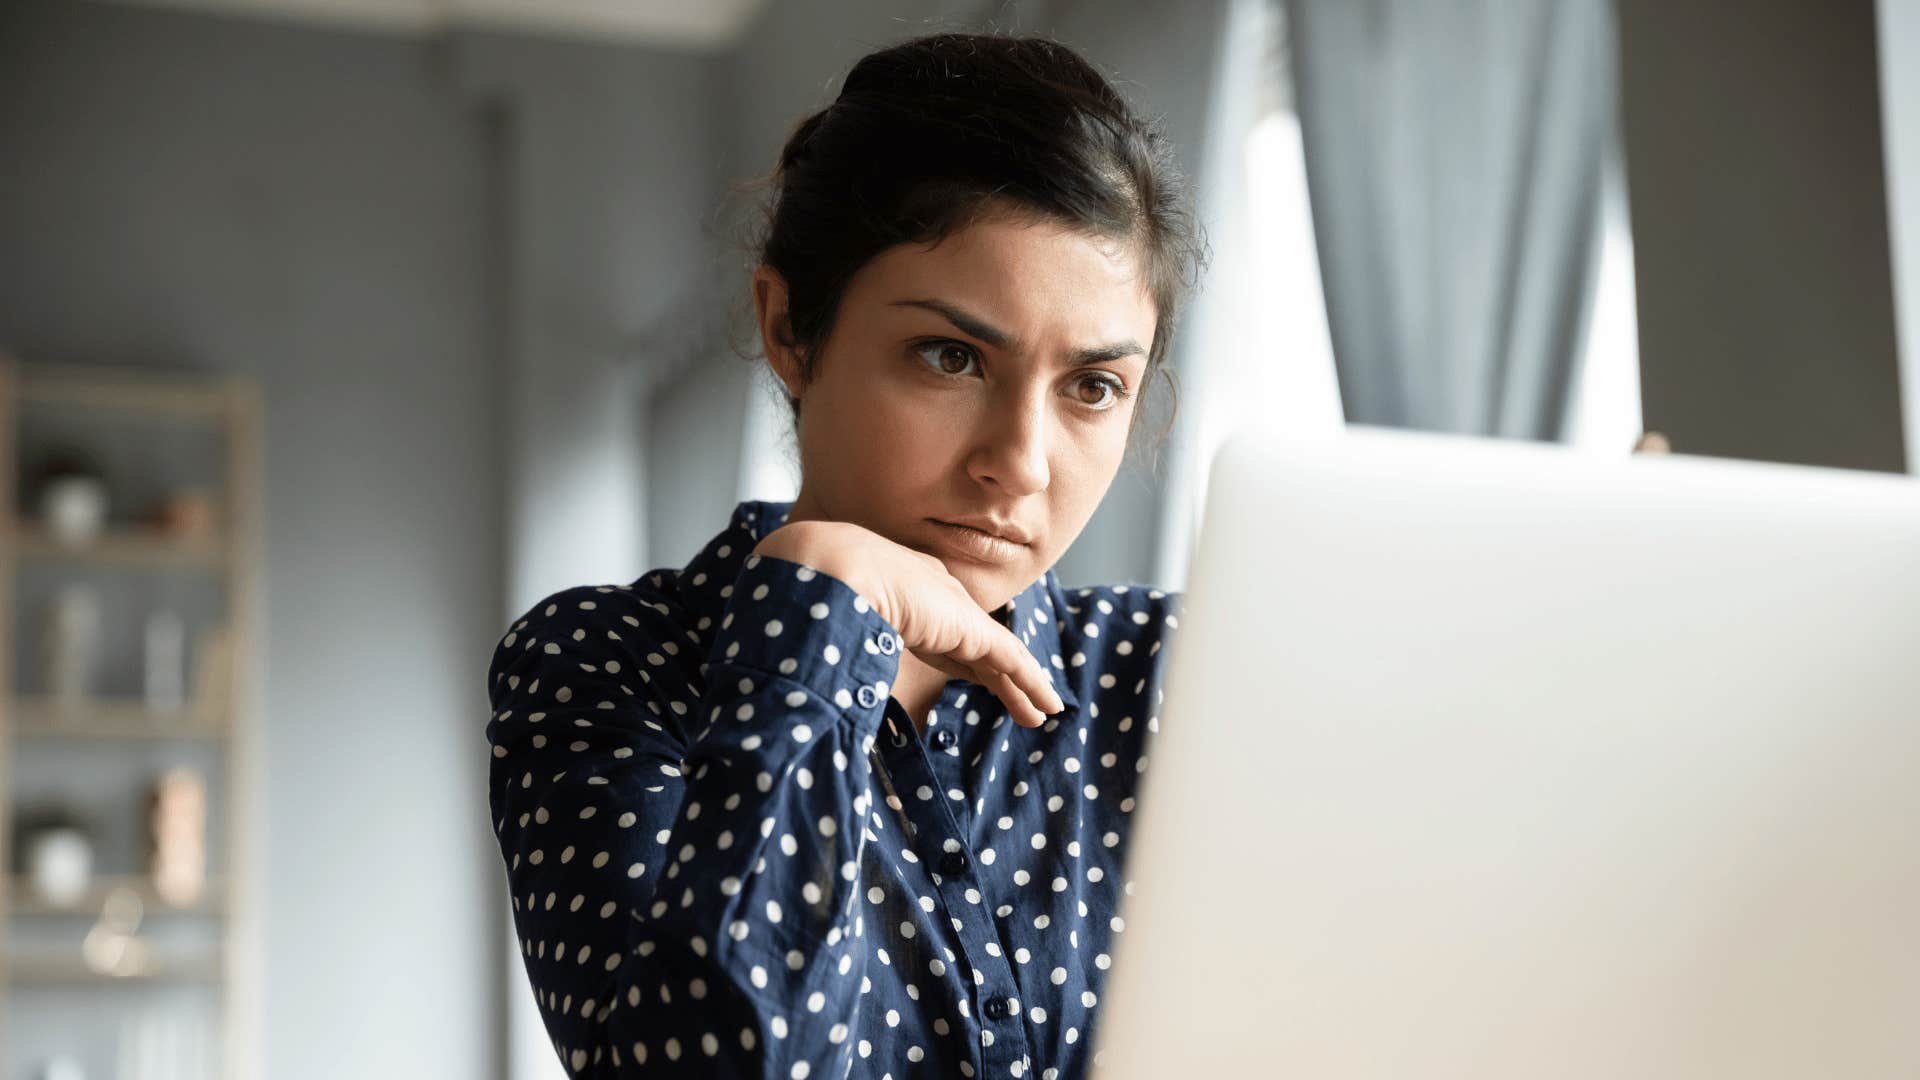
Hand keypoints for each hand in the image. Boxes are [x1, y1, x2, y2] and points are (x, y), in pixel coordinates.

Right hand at [753, 520, 1064, 727]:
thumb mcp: (830, 620)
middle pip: (973, 642)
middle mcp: (933, 593)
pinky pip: (1011, 660)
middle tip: (1016, 698)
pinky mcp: (969, 628)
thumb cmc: (815, 593)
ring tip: (1041, 712)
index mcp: (900, 587)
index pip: (938, 625)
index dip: (958, 652)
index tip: (969, 674)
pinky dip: (1031, 683)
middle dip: (995, 673)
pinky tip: (1048, 705)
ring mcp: (953, 610)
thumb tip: (802, 671)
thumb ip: (834, 641)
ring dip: (1020, 687)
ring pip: (997, 656)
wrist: (829, 569)